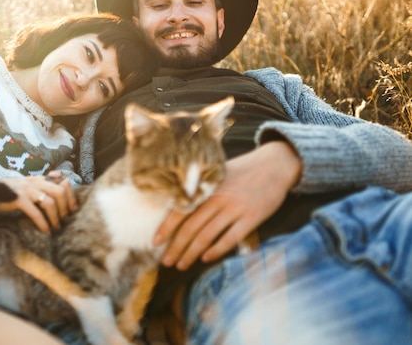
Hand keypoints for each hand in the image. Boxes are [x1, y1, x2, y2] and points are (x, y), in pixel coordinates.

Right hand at [0, 171, 76, 232]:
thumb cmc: (11, 193)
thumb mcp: (29, 185)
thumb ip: (43, 185)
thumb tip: (60, 183)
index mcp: (40, 179)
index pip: (63, 182)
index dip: (71, 196)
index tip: (73, 209)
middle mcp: (35, 182)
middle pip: (60, 192)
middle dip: (65, 208)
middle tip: (65, 220)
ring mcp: (27, 190)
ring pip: (50, 202)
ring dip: (56, 218)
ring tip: (56, 227)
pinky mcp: (18, 199)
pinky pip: (36, 212)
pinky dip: (43, 223)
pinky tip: (46, 231)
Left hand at [154, 141, 301, 269]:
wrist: (275, 165)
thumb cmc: (243, 171)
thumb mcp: (218, 173)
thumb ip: (201, 189)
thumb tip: (178, 205)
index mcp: (206, 187)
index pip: (179, 210)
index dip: (166, 228)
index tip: (155, 242)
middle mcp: (217, 198)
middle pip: (190, 227)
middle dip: (176, 247)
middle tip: (166, 261)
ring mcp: (234, 208)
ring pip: (206, 236)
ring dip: (192, 253)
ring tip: (182, 265)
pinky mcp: (251, 218)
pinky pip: (230, 238)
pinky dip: (216, 250)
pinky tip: (206, 258)